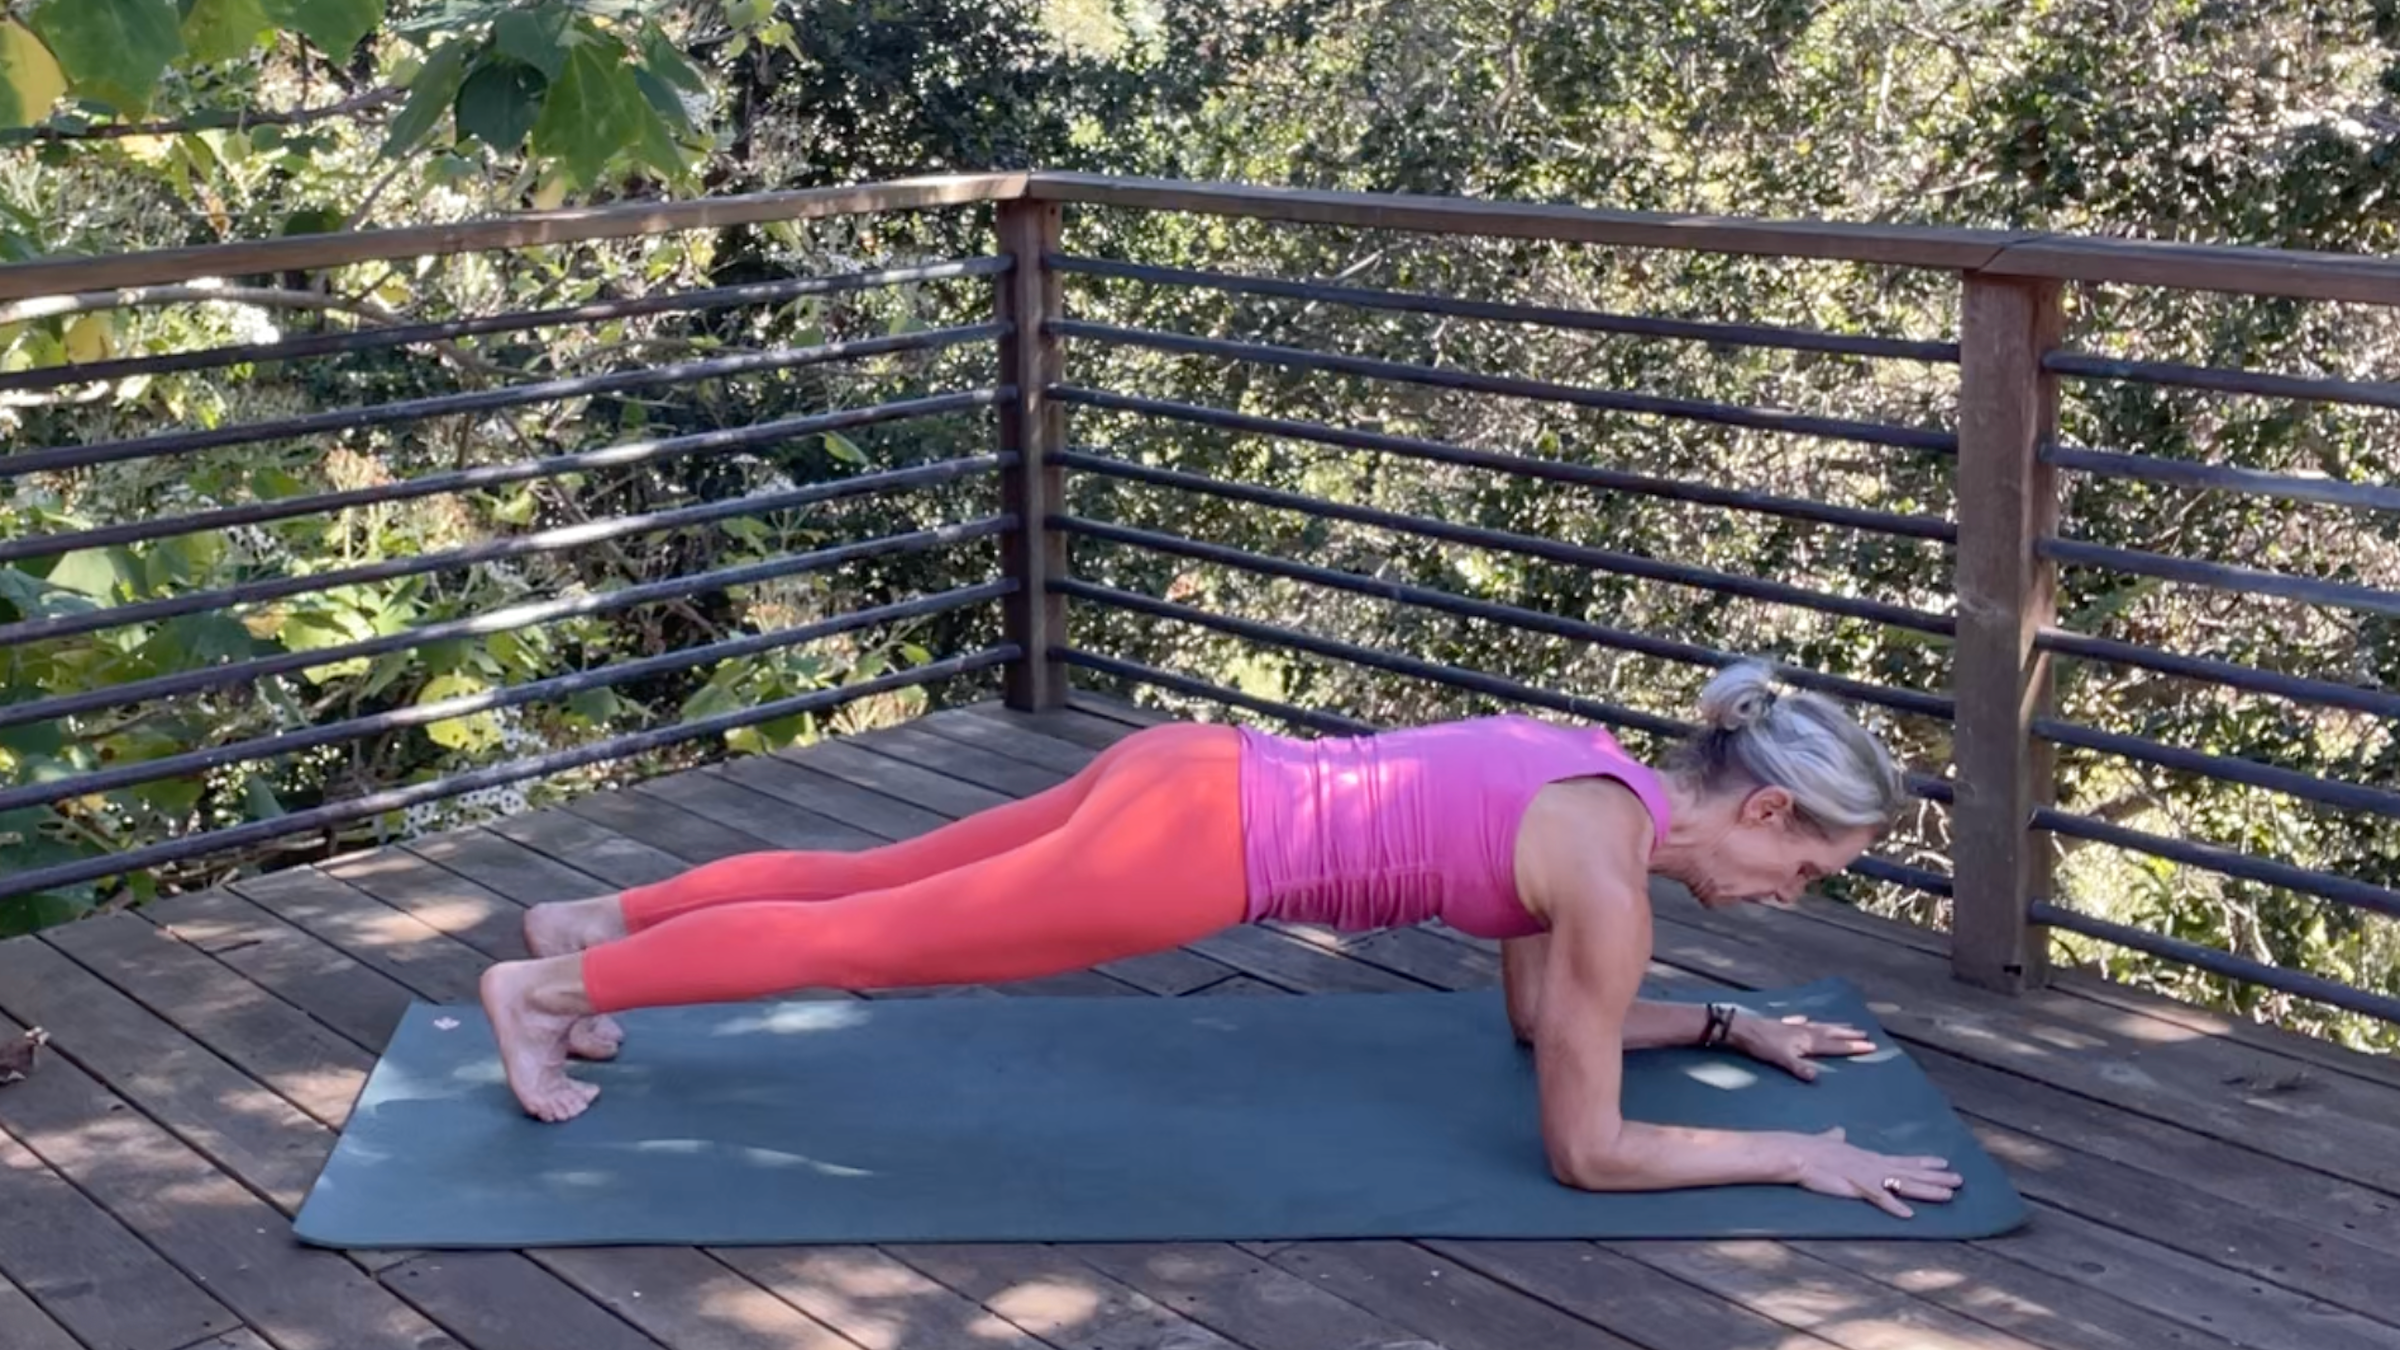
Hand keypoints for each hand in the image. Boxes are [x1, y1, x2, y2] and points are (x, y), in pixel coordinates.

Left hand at [1730, 1012, 1877, 1080]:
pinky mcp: (1783, 1024)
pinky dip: (1808, 1021)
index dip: (1853, 1046)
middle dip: (1850, 1034)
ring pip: (1820, 1025)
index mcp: (1808, 1040)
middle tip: (1866, 1034)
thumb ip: (1799, 1068)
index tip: (1871, 1045)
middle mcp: (1805, 1031)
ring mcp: (1794, 1026)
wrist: (1742, 1028)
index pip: (1836, 1045)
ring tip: (1848, 1024)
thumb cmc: (1762, 1045)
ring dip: (1835, 1026)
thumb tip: (1816, 1078)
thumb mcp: (1781, 1059)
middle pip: (1832, 1032)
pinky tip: (1807, 1019)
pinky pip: (1801, 1022)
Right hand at [1789, 1126, 1961, 1217]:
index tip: (1943, 1163)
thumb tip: (1838, 1130)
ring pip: (1904, 1184)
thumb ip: (1836, 1138)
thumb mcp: (1828, 1141)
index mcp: (1868, 1157)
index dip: (1924, 1163)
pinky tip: (1909, 1216)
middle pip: (1911, 1173)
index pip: (1902, 1161)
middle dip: (1937, 1178)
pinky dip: (1894, 1207)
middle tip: (1960, 1180)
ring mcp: (1867, 1175)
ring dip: (1927, 1191)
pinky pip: (1878, 1198)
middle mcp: (1873, 1165)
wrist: (1796, 1153)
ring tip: (1949, 1195)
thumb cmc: (1809, 1148)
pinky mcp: (1856, 1186)